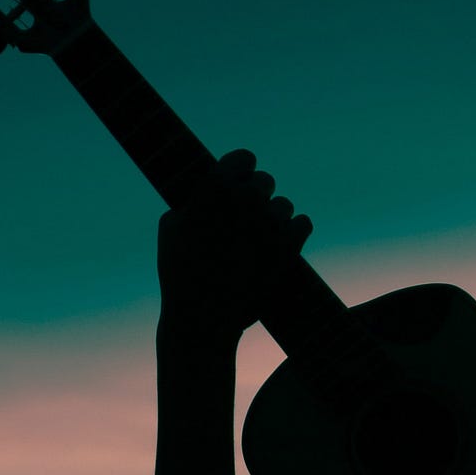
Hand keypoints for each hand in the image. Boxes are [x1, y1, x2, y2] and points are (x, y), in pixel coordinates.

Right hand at [157, 148, 312, 340]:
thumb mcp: (171, 226)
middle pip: (265, 181)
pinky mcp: (289, 247)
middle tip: (246, 218)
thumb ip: (193, 198)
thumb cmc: (180, 273)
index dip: (240, 171)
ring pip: (284, 205)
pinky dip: (294, 232)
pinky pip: (304, 223)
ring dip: (273, 218)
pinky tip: (282, 242)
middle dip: (256, 197)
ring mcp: (270, 224)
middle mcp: (246, 199)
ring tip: (259, 239)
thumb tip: (207, 186)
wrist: (203, 317)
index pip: (244, 157)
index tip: (238, 183)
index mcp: (216, 187)